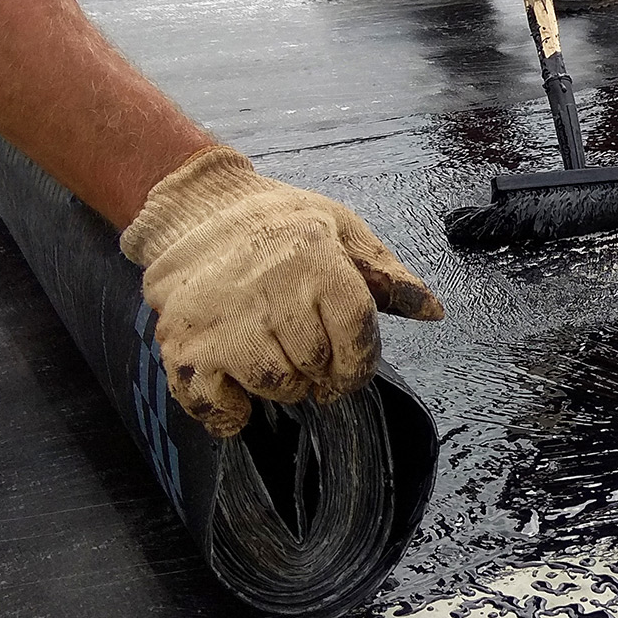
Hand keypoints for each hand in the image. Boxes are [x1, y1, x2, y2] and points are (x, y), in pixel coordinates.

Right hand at [121, 146, 442, 435]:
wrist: (194, 207)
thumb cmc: (275, 220)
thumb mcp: (338, 227)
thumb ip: (386, 273)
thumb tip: (433, 310)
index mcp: (316, 260)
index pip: (356, 336)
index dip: (358, 363)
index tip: (346, 368)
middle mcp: (271, 291)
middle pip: (316, 366)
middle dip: (316, 368)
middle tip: (299, 347)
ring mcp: (224, 320)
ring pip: (274, 386)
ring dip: (277, 383)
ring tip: (267, 353)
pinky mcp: (184, 344)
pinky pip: (216, 404)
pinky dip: (229, 410)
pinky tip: (233, 387)